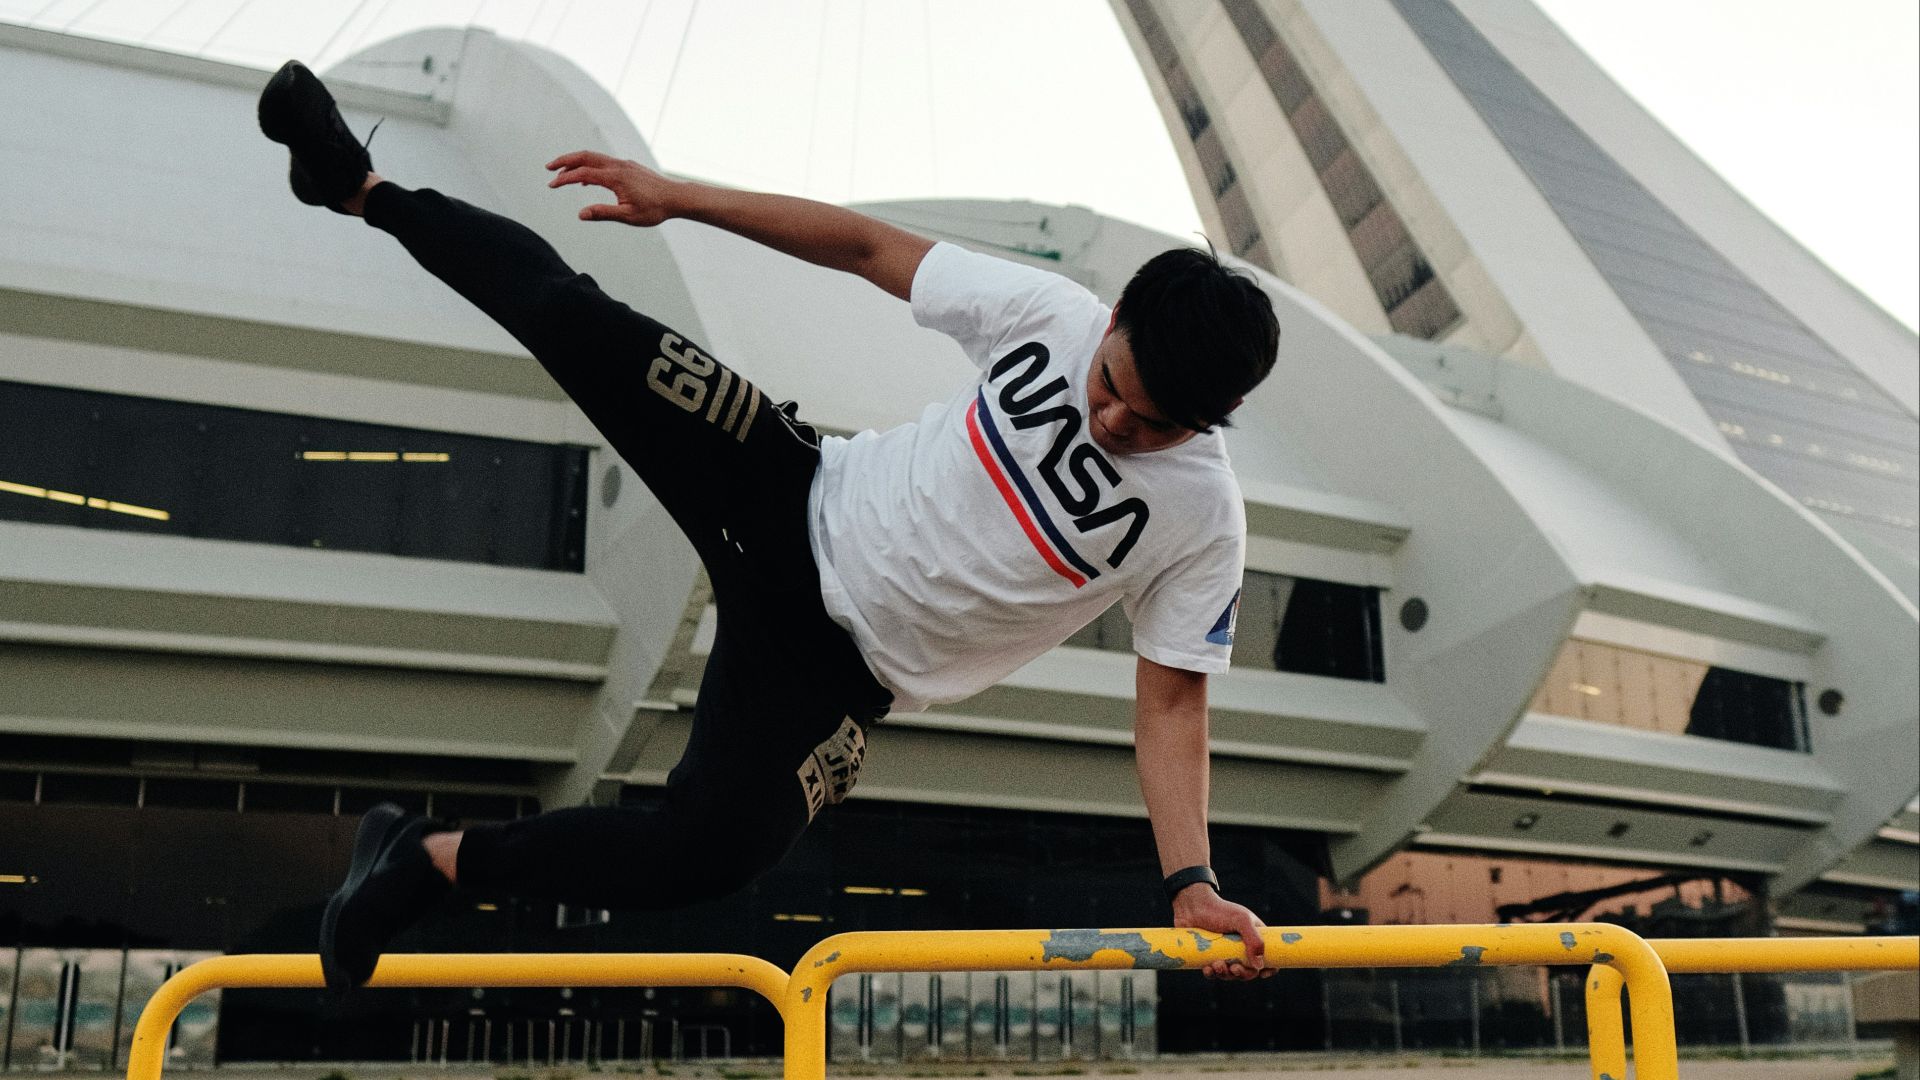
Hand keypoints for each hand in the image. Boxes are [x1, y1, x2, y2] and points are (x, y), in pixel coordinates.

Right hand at [545, 150, 679, 225]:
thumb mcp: (628, 216)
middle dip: (564, 161)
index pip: (583, 173)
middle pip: (585, 156)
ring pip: (594, 157)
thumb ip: (603, 213)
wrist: (677, 197)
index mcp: (615, 177)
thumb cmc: (655, 209)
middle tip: (548, 168)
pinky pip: (604, 162)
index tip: (551, 186)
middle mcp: (618, 166)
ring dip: (576, 163)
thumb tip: (581, 214)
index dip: (565, 179)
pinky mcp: (629, 166)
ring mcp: (624, 164)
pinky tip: (585, 180)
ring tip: (562, 175)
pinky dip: (589, 166)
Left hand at [1171, 886, 1272, 980]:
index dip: (1269, 968)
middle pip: (1249, 971)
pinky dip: (1211, 974)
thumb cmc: (1219, 910)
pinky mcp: (1209, 957)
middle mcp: (1241, 948)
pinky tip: (1207, 968)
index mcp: (1254, 938)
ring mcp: (1225, 953)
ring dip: (1225, 974)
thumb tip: (1259, 965)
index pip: (1268, 957)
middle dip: (1242, 974)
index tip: (1263, 974)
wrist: (1192, 906)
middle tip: (1234, 968)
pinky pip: (1213, 973)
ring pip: (1230, 974)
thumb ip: (1254, 940)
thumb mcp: (1241, 920)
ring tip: (1216, 964)